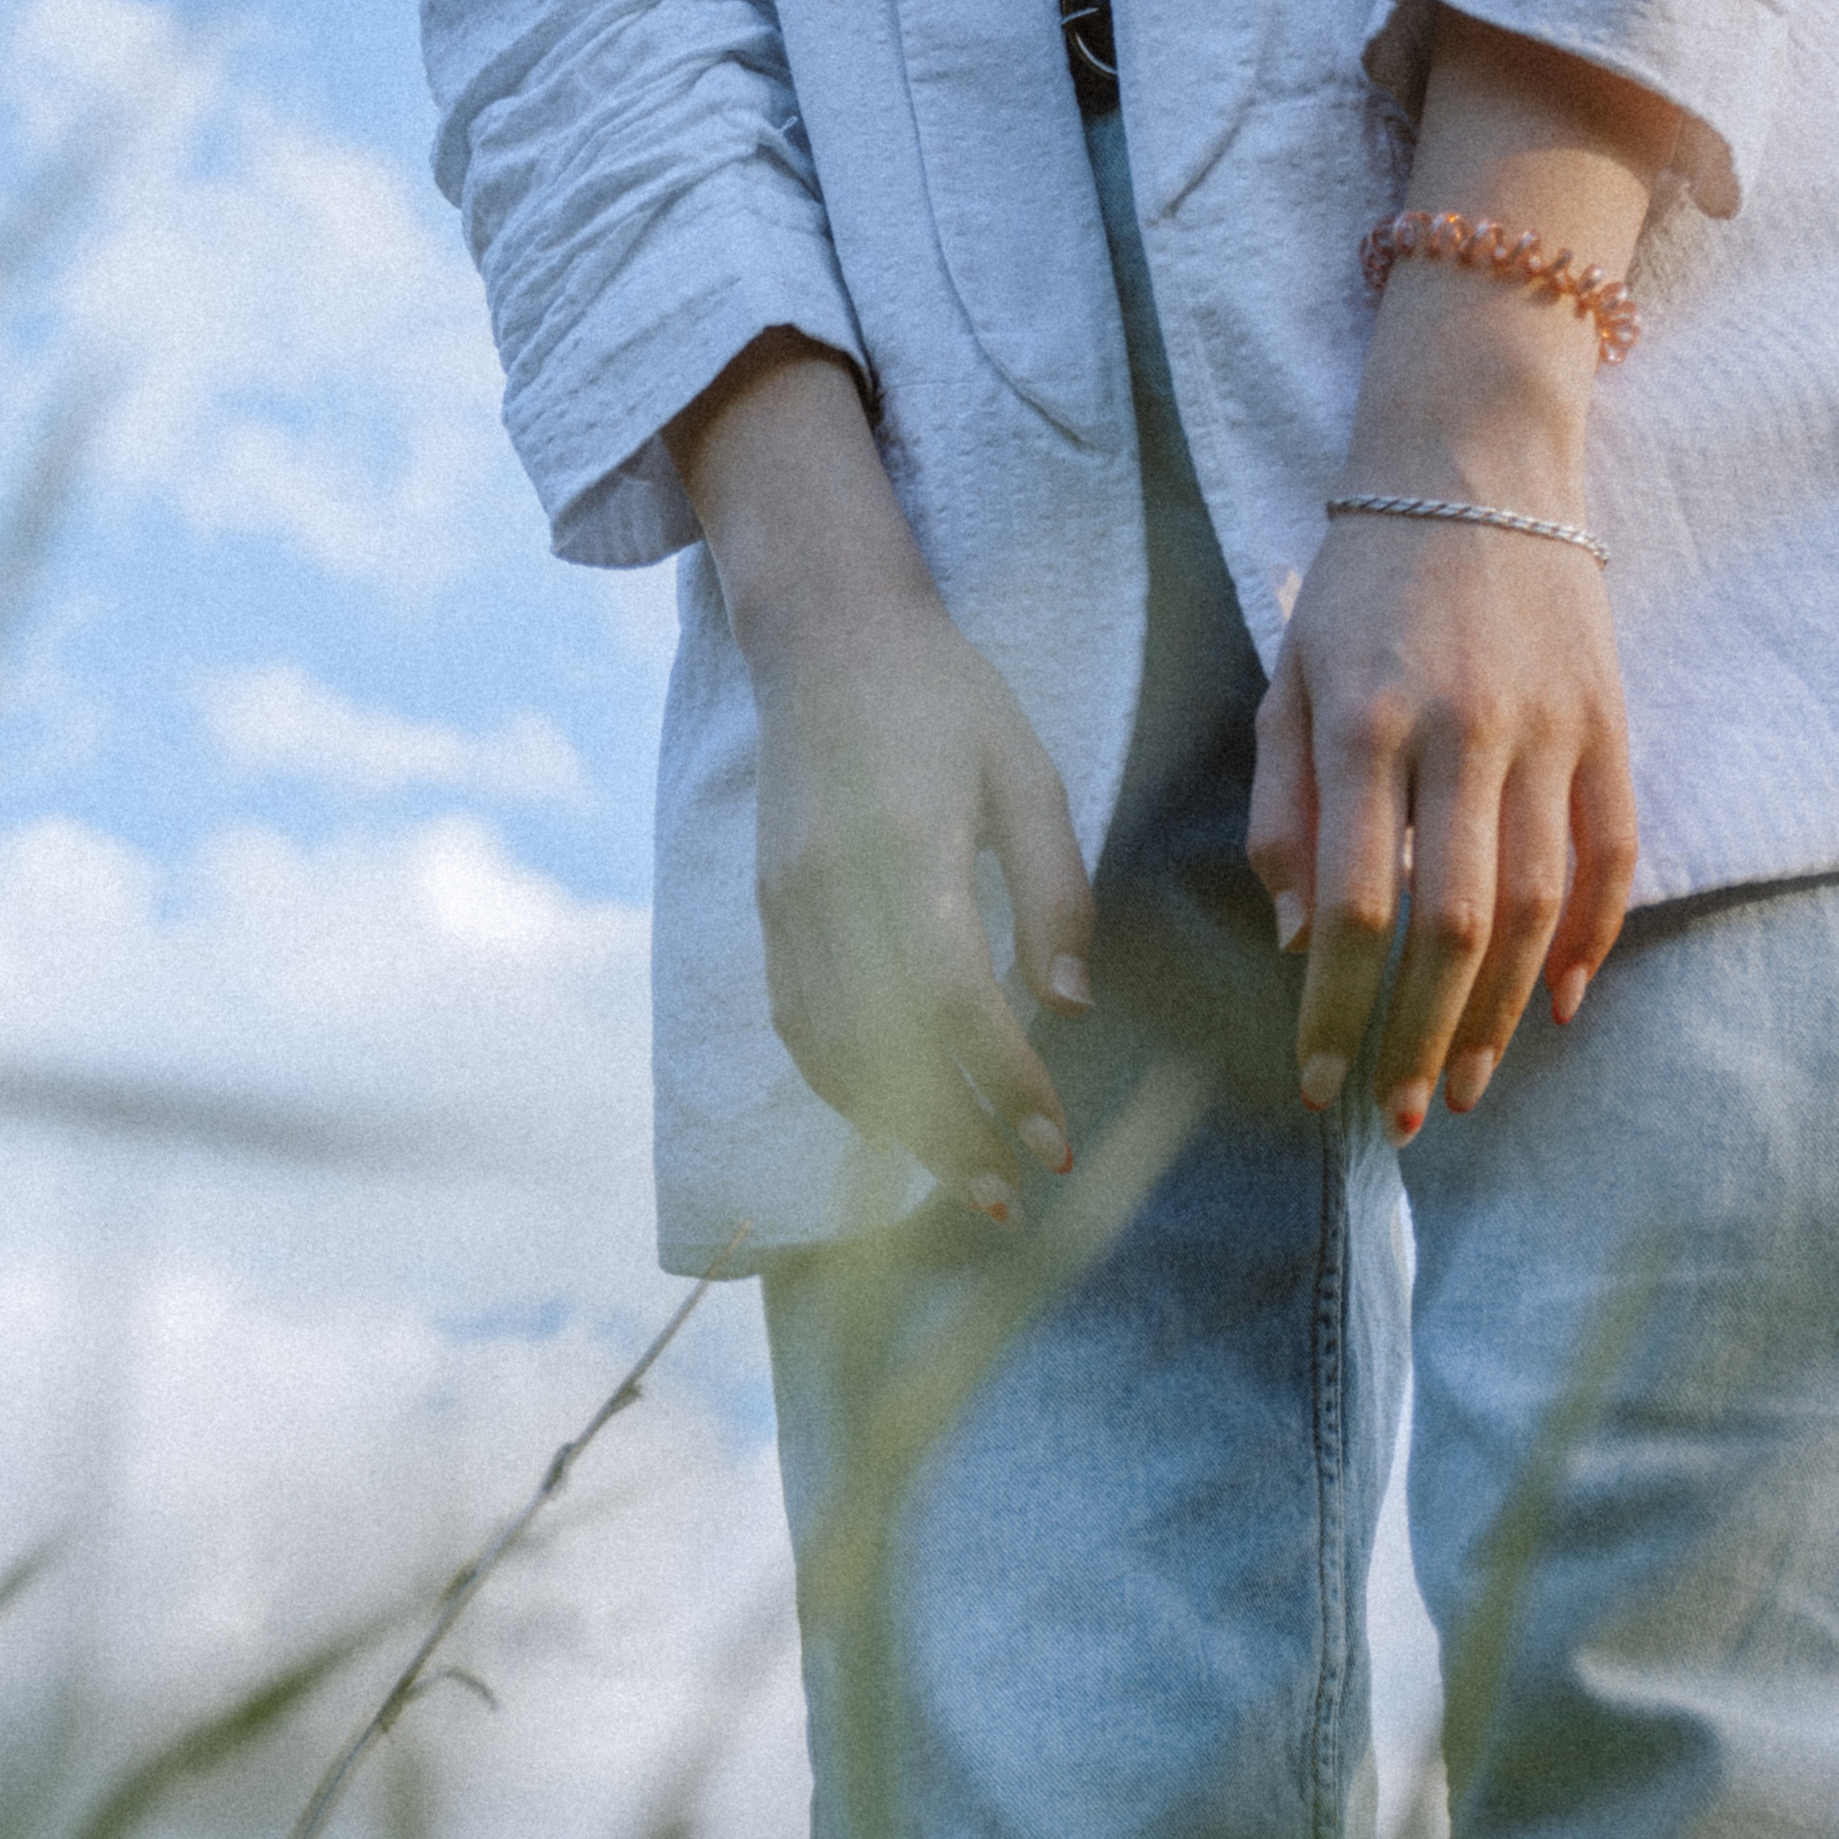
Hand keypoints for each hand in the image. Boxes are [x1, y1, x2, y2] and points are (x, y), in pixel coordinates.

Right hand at [667, 334, 1092, 1219]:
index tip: (1052, 1142)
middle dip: (947, 1135)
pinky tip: (888, 1119)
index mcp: (905, 848)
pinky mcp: (768, 909)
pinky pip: (798, 1021)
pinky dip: (839, 1082)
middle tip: (1008, 1200)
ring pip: (830, 1048)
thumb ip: (1054, 891)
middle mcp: (830, 888)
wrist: (826, 638)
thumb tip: (1070, 1008)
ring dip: (892, 1127)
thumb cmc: (945, 697)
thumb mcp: (1028, 773)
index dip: (1002, 1081)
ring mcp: (786, 903)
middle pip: (882, 1047)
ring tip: (957, 1180)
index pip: (954, 998)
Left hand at [1248, 509, 1637, 1131]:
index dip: (1339, 1009)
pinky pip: (1610, 855)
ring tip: (1463, 1083)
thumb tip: (1302, 940)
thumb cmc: (1360, 586)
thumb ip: (1283, 809)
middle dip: (1421, 1036)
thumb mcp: (1286, 679)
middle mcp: (1463, 731)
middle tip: (1399, 1115)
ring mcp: (1547, 729)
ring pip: (1537, 904)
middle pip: (1453, 923)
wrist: (1473, 470)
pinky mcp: (1607, 723)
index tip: (1318, 1083)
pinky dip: (1589, 939)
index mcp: (1364, 722)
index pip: (1355, 901)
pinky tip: (1552, 1005)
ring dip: (1498, 1013)